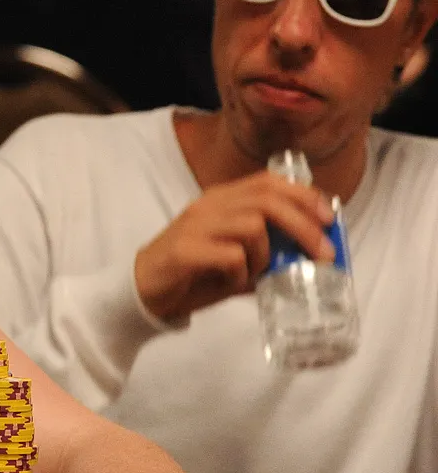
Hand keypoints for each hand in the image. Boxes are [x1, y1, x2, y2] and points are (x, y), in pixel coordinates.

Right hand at [134, 172, 334, 322]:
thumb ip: (266, 253)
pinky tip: (232, 282)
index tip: (329, 218)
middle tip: (323, 253)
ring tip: (256, 274)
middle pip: (267, 200)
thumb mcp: (235, 259)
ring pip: (252, 226)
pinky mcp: (185, 250)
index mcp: (221, 199)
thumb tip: (307, 258)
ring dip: (266, 255)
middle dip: (303, 225)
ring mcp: (195, 225)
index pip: (268, 182)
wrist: (144, 290)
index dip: (303, 196)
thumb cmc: (194, 273)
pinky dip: (242, 272)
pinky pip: (231, 255)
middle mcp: (208, 205)